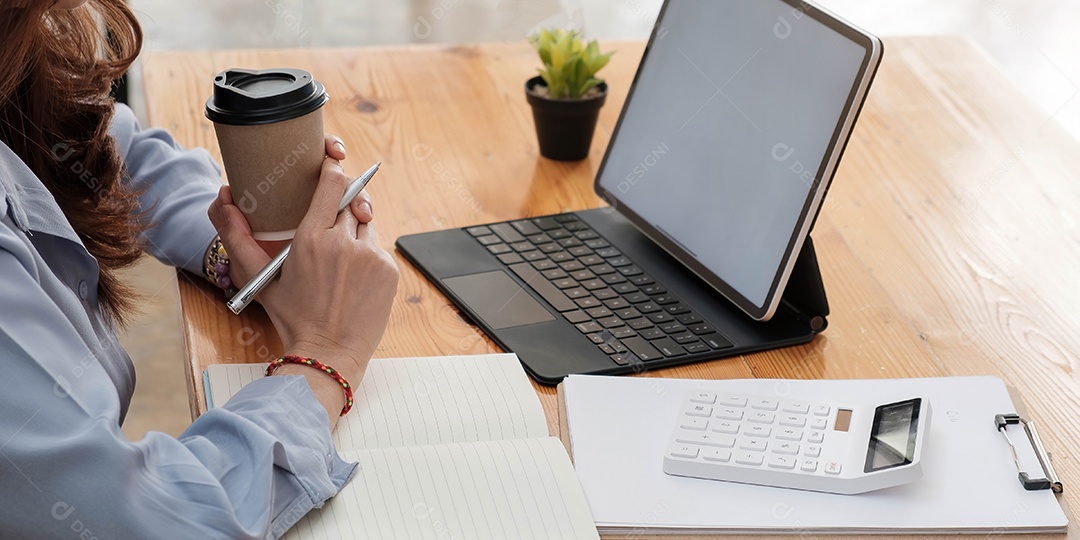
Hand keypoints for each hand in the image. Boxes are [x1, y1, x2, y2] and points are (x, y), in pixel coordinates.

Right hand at [209, 137, 397, 421]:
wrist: (328, 354)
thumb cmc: (292, 318)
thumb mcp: (257, 278)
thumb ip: (236, 235)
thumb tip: (223, 197)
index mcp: (311, 239)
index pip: (331, 183)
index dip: (332, 168)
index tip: (331, 160)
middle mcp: (344, 242)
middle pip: (351, 200)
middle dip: (342, 201)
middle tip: (332, 214)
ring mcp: (370, 256)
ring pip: (365, 224)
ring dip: (354, 230)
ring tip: (338, 259)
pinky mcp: (388, 270)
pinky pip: (378, 248)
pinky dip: (366, 254)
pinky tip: (352, 277)